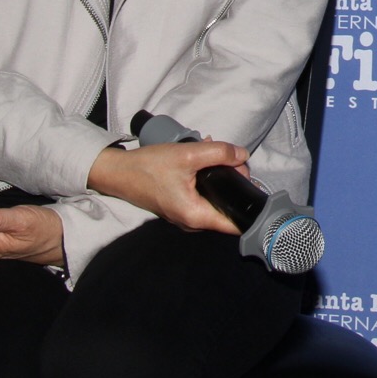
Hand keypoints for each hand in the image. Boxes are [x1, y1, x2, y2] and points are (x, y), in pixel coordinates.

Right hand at [86, 139, 250, 233]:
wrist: (118, 172)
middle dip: (234, 182)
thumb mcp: (188, 155)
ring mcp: (185, 216)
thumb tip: (243, 156)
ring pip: (215, 199)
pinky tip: (204, 160)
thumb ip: (219, 154)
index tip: (258, 188)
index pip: (235, 223)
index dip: (250, 206)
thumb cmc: (149, 167)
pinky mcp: (179, 206)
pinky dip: (207, 180)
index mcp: (196, 216)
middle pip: (227, 206)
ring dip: (220, 177)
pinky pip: (203, 196)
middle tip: (233, 159)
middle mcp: (192, 222)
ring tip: (219, 156)